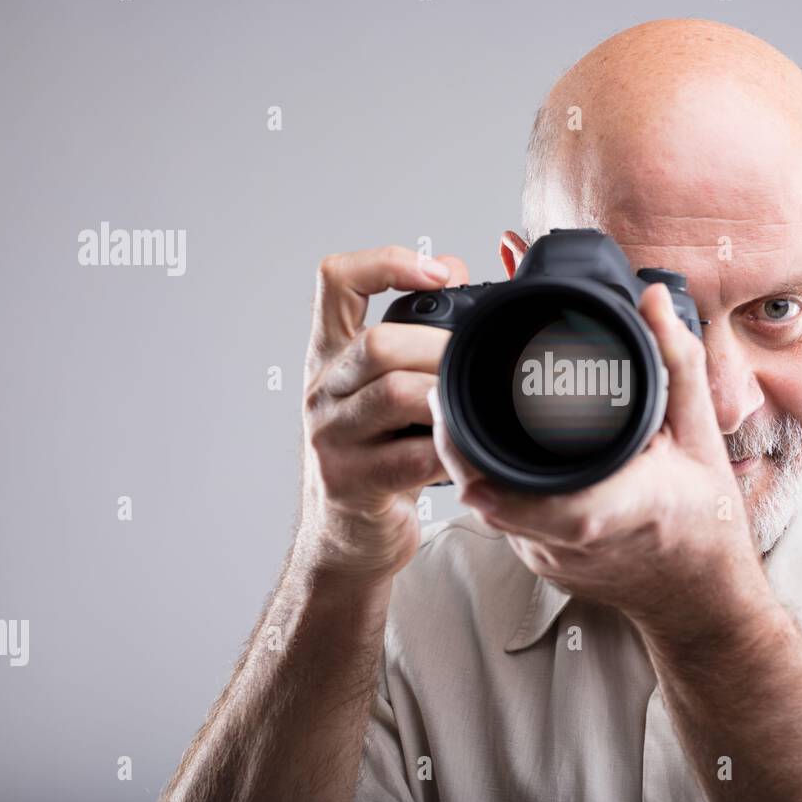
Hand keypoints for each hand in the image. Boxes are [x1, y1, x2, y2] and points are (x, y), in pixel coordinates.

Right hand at [297, 245, 468, 582]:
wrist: (345, 539)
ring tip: (476, 404)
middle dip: (439, 346)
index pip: (336, 281)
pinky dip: (450, 451)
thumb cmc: (374, 459)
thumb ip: (413, 334)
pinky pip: (411, 457)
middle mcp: (321, 391)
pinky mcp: (352, 482)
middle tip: (479, 361)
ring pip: (394, 394)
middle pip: (377, 342)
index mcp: (329, 357)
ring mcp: (331, 438)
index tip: (438, 272)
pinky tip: (471, 452)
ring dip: (446, 396)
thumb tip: (454, 270)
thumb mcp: (383, 391)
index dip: (386, 262)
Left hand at [431, 283, 764, 637]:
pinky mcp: (542, 564)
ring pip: (489, 510)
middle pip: (494, 500)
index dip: (493, 471)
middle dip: (461, 447)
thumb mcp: (701, 436)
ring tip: (457, 411)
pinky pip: (502, 521)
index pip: (545, 501)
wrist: (701, 596)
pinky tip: (490, 452)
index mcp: (622, 506)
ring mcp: (553, 558)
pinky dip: (491, 486)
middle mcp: (577, 541)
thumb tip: (654, 303)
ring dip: (470, 465)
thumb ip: (677, 364)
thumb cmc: (706, 522)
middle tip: (444, 393)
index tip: (459, 425)